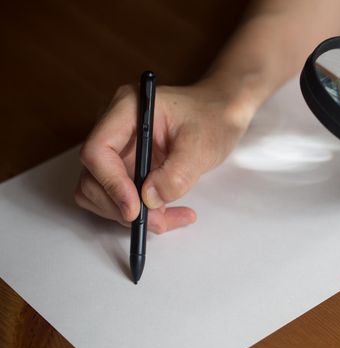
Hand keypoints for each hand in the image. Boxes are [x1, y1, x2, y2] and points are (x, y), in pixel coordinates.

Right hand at [75, 81, 252, 232]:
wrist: (221, 116)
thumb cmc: (213, 119)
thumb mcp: (202, 145)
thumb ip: (177, 173)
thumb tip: (148, 199)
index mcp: (127, 110)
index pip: (98, 151)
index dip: (111, 183)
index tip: (135, 208)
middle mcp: (115, 129)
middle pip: (94, 177)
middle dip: (122, 206)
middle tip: (158, 220)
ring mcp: (119, 150)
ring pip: (103, 194)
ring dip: (131, 215)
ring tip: (171, 218)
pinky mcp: (127, 167)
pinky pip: (121, 198)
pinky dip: (141, 213)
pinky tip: (169, 213)